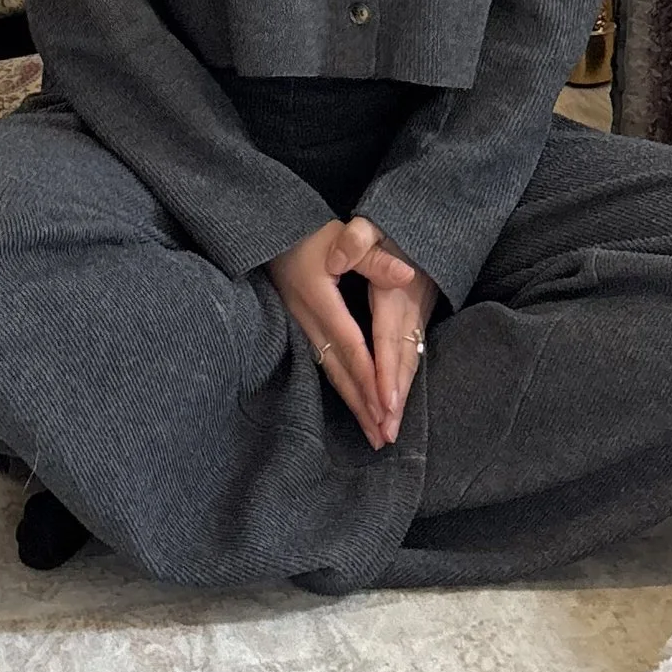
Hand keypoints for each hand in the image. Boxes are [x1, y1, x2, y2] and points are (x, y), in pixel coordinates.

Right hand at [270, 216, 432, 451]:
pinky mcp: (301, 329)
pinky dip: (342, 388)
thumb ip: (373, 258)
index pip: (350, 346)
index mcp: (320, 299)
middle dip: (362, 405)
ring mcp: (301, 327)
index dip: (369, 376)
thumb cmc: (307, 233)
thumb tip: (406, 273)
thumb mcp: (342, 236)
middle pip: (339, 370)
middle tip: (382, 438)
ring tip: (372, 433)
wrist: (266, 233)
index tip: (387, 405)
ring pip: (330, 373)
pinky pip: (324, 365)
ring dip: (353, 403)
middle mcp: (308, 319)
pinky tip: (353, 403)